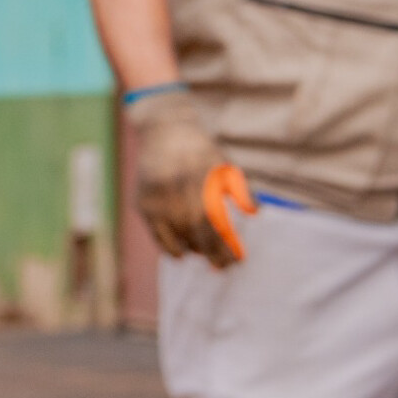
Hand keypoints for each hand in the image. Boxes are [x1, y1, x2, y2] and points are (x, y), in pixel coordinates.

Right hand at [130, 94, 246, 267]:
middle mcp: (171, 186)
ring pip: (175, 236)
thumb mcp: (224, 164)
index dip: (222, 244)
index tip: (237, 260)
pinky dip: (172, 248)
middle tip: (224, 266)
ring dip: (194, 250)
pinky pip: (158, 235)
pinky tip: (185, 252)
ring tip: (207, 255)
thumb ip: (240, 188)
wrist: (164, 131)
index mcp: (195, 176)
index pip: (209, 220)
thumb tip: (255, 212)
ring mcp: (154, 196)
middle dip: (211, 253)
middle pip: (193, 231)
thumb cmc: (202, 153)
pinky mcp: (142, 202)